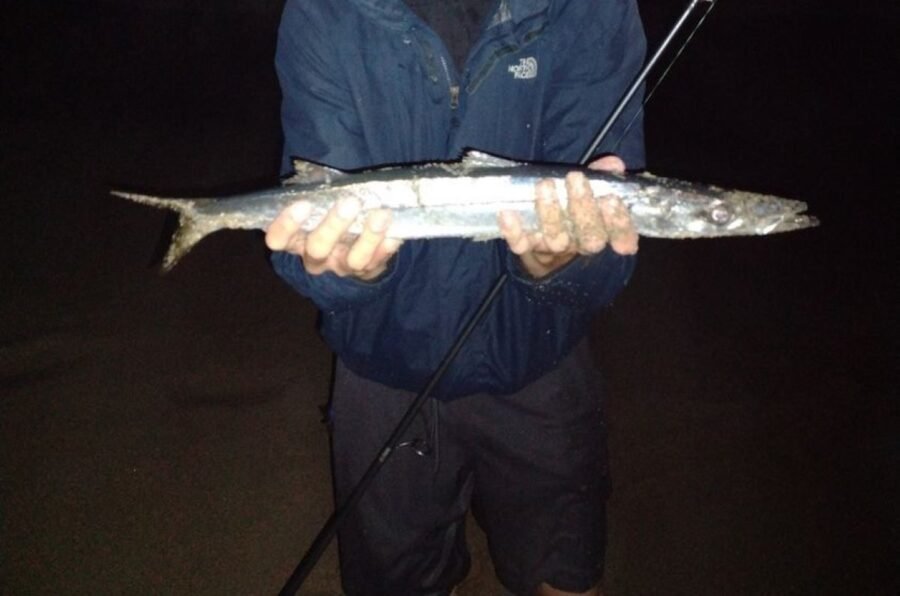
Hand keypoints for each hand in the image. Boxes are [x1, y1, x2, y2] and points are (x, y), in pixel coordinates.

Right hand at [265, 198, 401, 280]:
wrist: (354, 244)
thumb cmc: (329, 214)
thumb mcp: (318, 203)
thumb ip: (317, 191)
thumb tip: (325, 175)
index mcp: (296, 239)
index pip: (278, 239)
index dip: (285, 225)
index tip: (302, 204)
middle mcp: (315, 258)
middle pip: (317, 249)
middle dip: (333, 226)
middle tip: (350, 202)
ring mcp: (341, 266)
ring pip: (353, 260)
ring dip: (368, 237)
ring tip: (381, 215)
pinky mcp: (366, 271)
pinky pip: (377, 263)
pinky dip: (386, 248)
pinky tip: (394, 234)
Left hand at [498, 155, 638, 278]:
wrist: (546, 247)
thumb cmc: (576, 209)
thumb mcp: (592, 190)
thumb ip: (603, 177)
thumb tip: (614, 163)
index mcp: (605, 231)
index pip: (621, 234)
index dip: (619, 222)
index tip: (612, 200)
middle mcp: (583, 243)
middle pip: (590, 235)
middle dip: (583, 207)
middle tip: (576, 179)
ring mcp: (555, 248)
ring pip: (556, 238)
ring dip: (551, 212)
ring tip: (545, 185)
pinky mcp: (530, 249)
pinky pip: (521, 244)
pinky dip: (514, 231)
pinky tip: (507, 213)